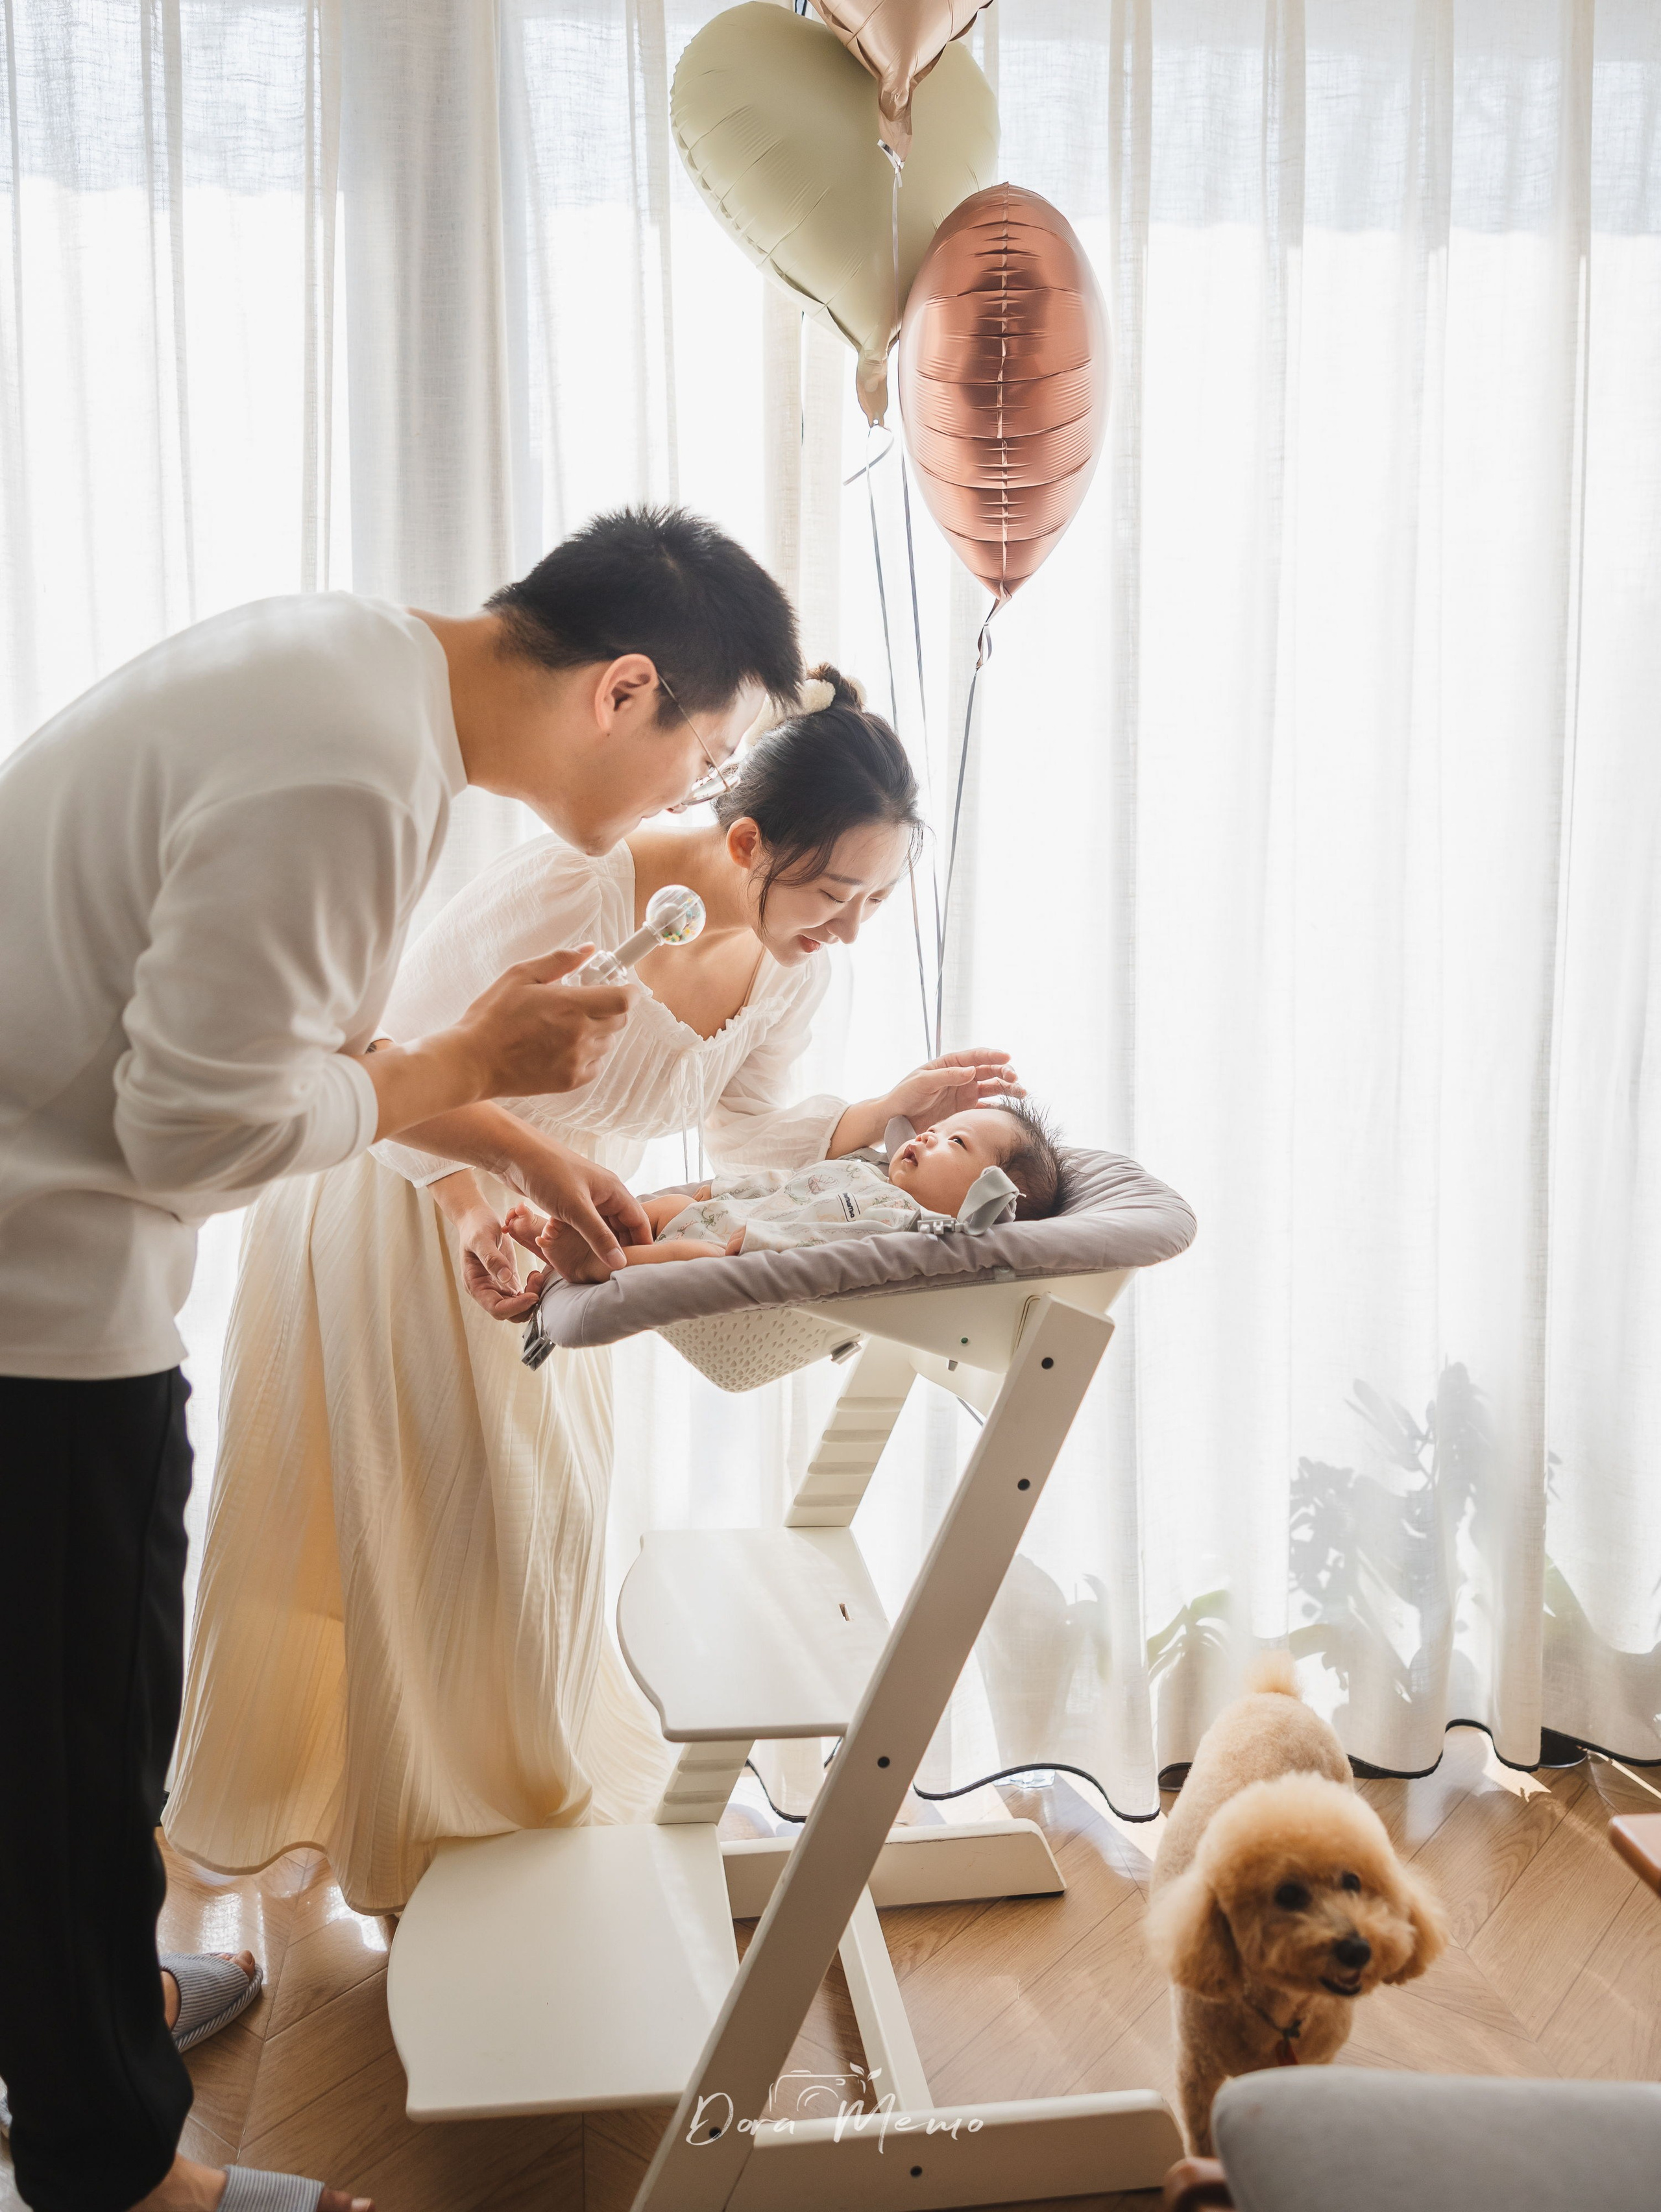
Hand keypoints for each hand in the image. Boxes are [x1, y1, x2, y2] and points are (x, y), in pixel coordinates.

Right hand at [453, 946, 634, 1099]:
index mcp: (571, 1006)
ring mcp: (577, 1061)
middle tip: (585, 1003)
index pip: (624, 1000)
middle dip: (609, 1008)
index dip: (627, 991)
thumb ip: (559, 961)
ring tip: (567, 1026)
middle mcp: (580, 1035)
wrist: (474, 1061)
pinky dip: (587, 1055)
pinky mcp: (570, 1081)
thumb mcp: (520, 975)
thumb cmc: (492, 1016)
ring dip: (597, 1032)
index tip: (618, 987)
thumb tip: (588, 950)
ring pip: (607, 1043)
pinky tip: (563, 1047)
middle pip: (620, 1021)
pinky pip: (595, 1065)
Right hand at [457, 1204, 546, 1321]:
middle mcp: (486, 1291)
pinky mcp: (508, 1280)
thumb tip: (506, 1278)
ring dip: (531, 1297)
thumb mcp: (481, 1239)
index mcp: (475, 1285)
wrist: (477, 1217)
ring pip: (517, 1306)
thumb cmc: (476, 1226)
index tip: (533, 1296)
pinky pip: (522, 1295)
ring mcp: (497, 1287)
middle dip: (526, 1304)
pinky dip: (532, 1290)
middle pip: (508, 1313)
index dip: (515, 1306)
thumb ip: (492, 1259)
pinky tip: (535, 1275)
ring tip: (537, 1276)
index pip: (496, 1308)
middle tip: (538, 1281)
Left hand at [507, 1144, 652, 1279]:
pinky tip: (577, 1249)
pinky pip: (583, 1222)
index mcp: (614, 1190)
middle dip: (622, 1247)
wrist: (515, 1154)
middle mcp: (604, 1192)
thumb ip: (599, 1237)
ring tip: (600, 1266)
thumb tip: (621, 1263)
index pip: (639, 1221)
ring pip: (602, 1224)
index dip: (642, 1244)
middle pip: (622, 1224)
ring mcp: (586, 1195)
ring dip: (601, 1242)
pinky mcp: (569, 1199)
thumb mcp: (576, 1209)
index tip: (642, 1267)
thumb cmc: (548, 1174)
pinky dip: (583, 1235)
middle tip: (620, 1272)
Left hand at [882, 1048, 1023, 1132]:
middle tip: (1015, 1078)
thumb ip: (947, 1076)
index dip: (993, 1055)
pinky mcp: (966, 1110)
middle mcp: (962, 1077)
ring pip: (993, 1088)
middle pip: (989, 1070)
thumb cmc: (905, 1094)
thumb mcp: (923, 1082)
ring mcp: (966, 1093)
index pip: (976, 1056)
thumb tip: (972, 1071)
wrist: (897, 1117)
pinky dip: (999, 1107)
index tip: (1007, 1056)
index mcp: (951, 1064)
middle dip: (1005, 1072)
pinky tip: (1010, 1109)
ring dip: (1008, 1088)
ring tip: (1022, 1093)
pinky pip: (987, 1107)